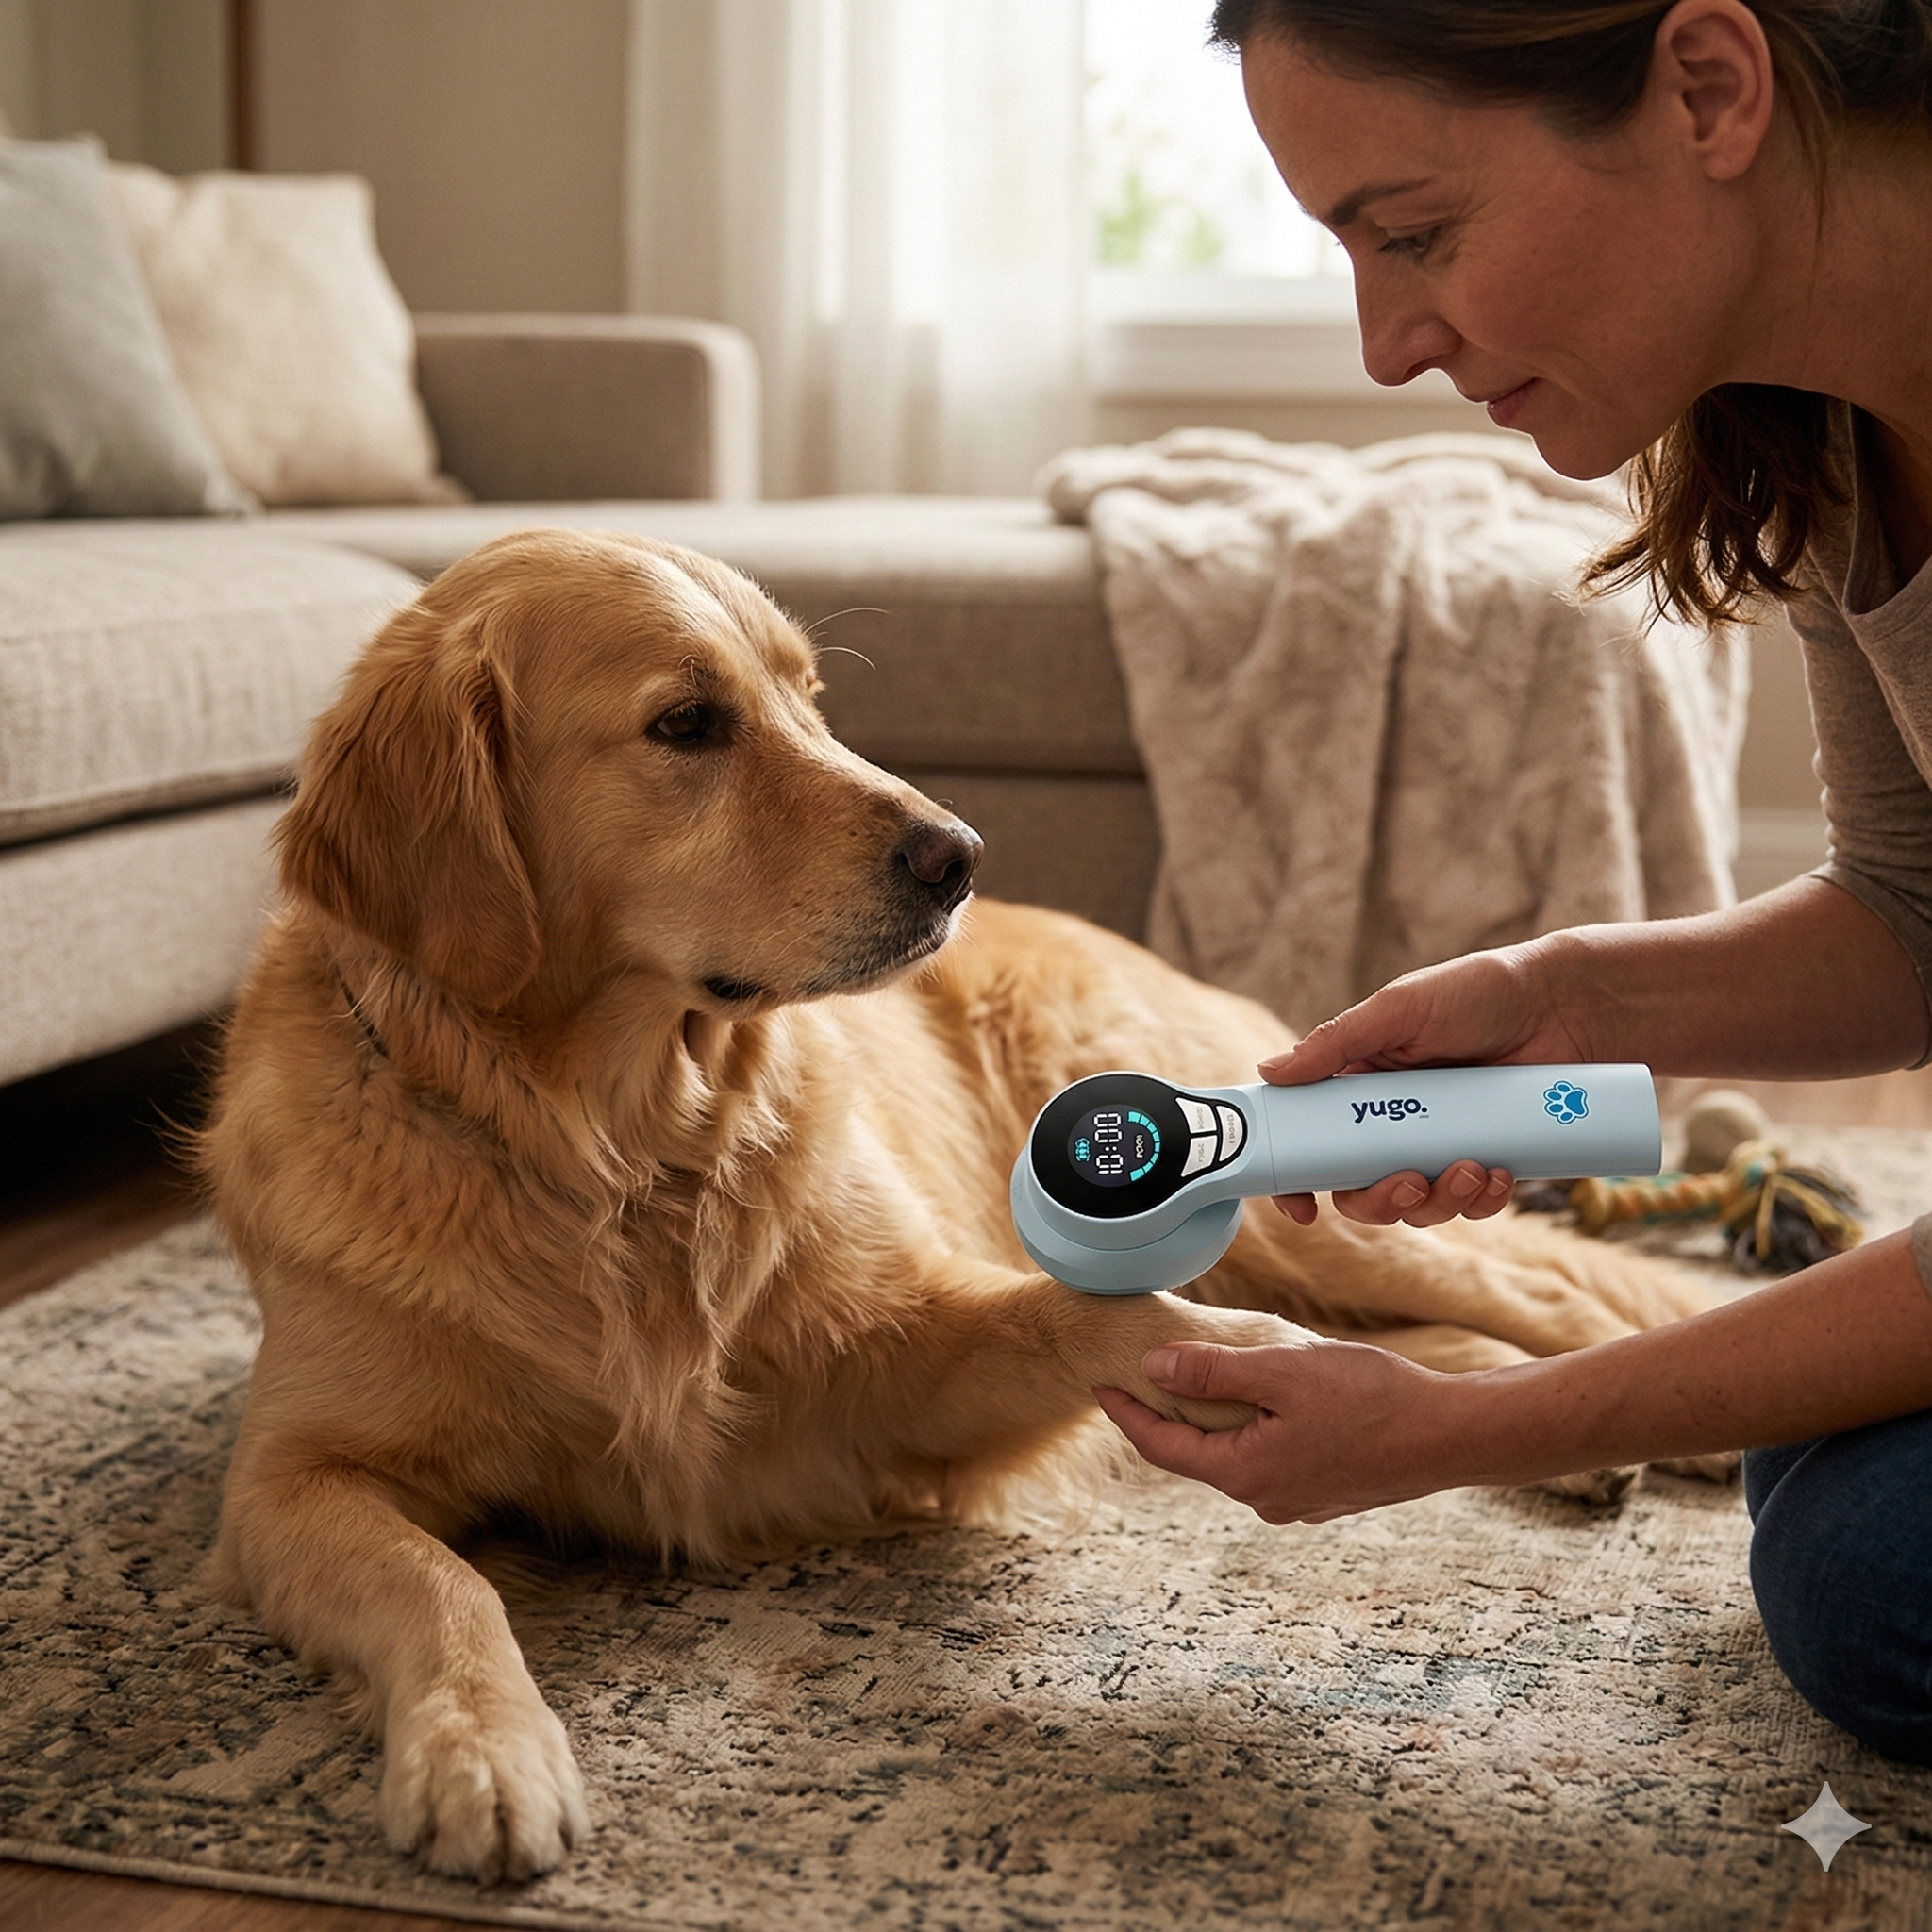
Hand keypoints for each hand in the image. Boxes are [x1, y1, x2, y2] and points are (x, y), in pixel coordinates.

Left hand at [1093, 1338, 1467, 1523]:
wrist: (1450, 1435)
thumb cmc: (1370, 1398)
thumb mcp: (1282, 1371)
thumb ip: (1213, 1373)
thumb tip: (1154, 1370)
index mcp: (1245, 1473)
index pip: (1162, 1447)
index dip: (1127, 1413)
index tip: (1099, 1383)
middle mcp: (1265, 1498)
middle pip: (1196, 1454)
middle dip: (1168, 1415)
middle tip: (1144, 1374)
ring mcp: (1298, 1500)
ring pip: (1236, 1455)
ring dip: (1215, 1421)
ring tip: (1202, 1377)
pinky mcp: (1326, 1492)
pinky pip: (1270, 1458)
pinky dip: (1253, 1429)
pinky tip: (1264, 1398)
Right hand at [1259, 938, 1590, 1227]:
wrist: (1566, 1004)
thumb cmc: (1478, 991)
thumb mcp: (1399, 1009)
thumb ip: (1336, 1042)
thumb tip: (1269, 1073)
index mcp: (1360, 1086)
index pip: (1313, 1141)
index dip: (1298, 1180)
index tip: (1301, 1208)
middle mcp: (1394, 1121)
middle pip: (1361, 1189)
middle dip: (1379, 1199)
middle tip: (1407, 1181)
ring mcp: (1441, 1144)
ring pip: (1418, 1205)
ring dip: (1438, 1201)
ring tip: (1471, 1168)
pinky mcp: (1488, 1158)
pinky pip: (1472, 1204)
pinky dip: (1482, 1199)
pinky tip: (1500, 1173)